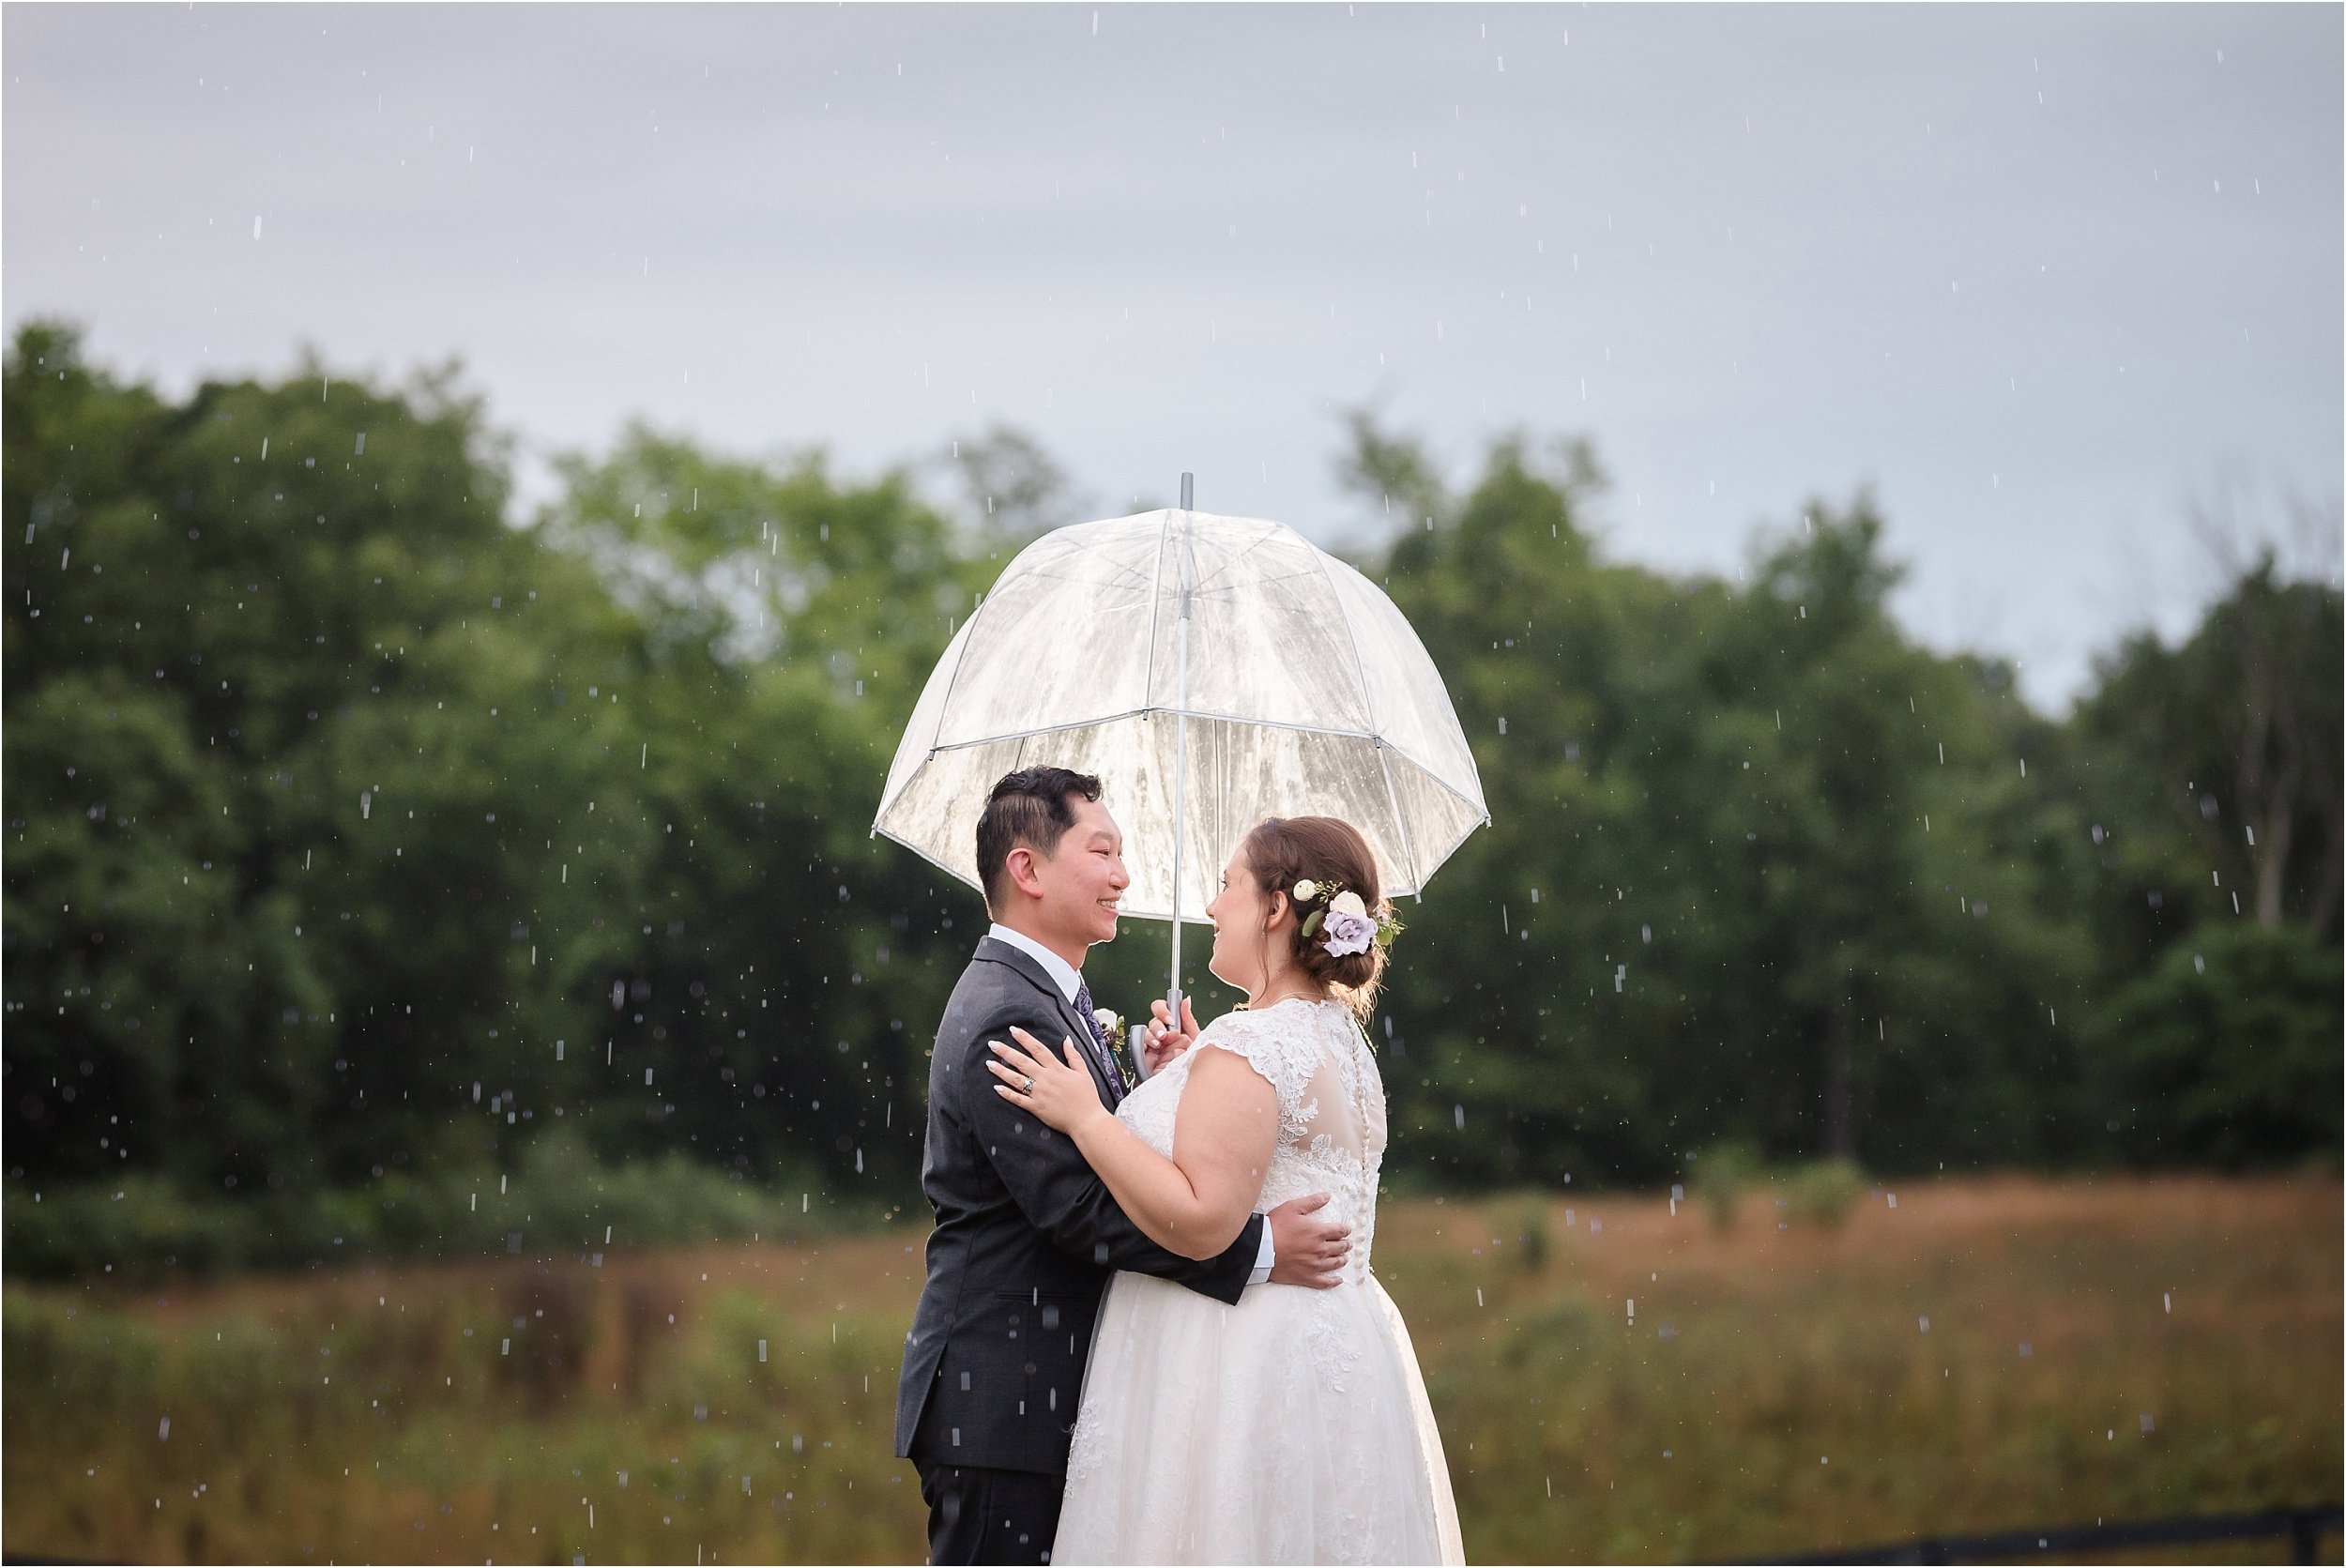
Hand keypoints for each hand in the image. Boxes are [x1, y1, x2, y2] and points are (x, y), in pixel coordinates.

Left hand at [987, 1026, 1108, 1136]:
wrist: (1087, 1121)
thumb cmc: (1087, 1097)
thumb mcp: (1084, 1073)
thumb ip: (1074, 1056)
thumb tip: (1066, 1040)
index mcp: (1057, 1069)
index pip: (1038, 1049)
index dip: (1024, 1039)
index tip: (1013, 1030)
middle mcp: (1046, 1079)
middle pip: (1022, 1062)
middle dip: (1006, 1051)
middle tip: (992, 1044)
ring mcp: (1039, 1094)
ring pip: (1017, 1079)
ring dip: (1002, 1071)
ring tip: (989, 1063)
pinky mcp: (1036, 1108)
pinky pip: (1018, 1099)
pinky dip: (1007, 1094)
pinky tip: (996, 1088)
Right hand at [1143, 996, 1201, 1074]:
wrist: (1187, 1084)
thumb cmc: (1193, 1064)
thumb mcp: (1196, 1040)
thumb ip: (1188, 1020)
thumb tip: (1185, 1000)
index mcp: (1174, 1029)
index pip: (1163, 1010)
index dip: (1164, 1010)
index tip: (1171, 1018)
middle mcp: (1162, 1036)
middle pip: (1153, 1019)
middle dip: (1159, 1024)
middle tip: (1166, 1034)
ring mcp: (1153, 1046)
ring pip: (1146, 1031)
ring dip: (1153, 1035)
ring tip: (1161, 1044)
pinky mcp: (1144, 1057)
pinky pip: (1138, 1044)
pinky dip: (1143, 1043)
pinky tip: (1151, 1048)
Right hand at [1265, 1191, 1349, 1289]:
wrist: (1261, 1249)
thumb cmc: (1275, 1227)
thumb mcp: (1292, 1207)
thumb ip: (1312, 1202)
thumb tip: (1327, 1196)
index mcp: (1319, 1232)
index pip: (1339, 1231)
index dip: (1345, 1230)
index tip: (1346, 1230)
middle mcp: (1321, 1249)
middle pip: (1339, 1247)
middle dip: (1345, 1244)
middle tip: (1347, 1244)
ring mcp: (1315, 1265)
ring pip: (1335, 1263)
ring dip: (1342, 1259)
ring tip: (1344, 1258)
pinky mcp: (1307, 1277)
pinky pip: (1325, 1282)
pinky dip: (1333, 1281)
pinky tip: (1338, 1280)